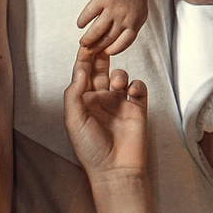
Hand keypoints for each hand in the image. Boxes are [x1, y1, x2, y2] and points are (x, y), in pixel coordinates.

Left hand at [63, 49, 149, 186]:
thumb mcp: (74, 121)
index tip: (85, 44)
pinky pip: (138, 87)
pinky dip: (136, 85)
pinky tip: (132, 91)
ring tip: (117, 84)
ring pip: (120, 76)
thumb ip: (74, 94)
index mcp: (83, 101)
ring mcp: (119, 102)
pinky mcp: (137, 107)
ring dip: (119, 75)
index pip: (82, 74)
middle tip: (104, 45)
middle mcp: (100, 99)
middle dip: (102, 57)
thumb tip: (80, 70)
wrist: (115, 168)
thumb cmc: (90, 148)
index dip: (84, 59)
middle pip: (101, 70)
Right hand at [75, 0, 147, 57]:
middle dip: (96, 47)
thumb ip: (129, 29)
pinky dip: (83, 20)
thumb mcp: (139, 15)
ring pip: (97, 29)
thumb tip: (112, 47)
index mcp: (135, 21)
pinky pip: (89, 13)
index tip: (106, 52)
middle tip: (88, 51)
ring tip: (82, 42)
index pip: (125, 42)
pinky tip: (80, 24)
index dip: (115, 49)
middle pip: (108, 37)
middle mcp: (124, 16)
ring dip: (88, 38)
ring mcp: (113, 7)